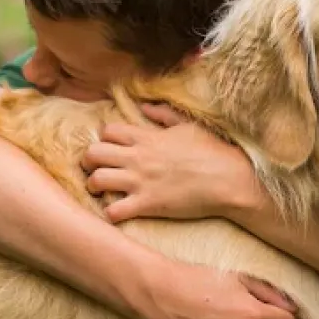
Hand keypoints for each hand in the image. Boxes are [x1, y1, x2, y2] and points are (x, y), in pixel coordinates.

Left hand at [82, 104, 260, 223]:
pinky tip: (119, 212)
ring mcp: (141, 181)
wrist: (230, 180)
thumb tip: (145, 106)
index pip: (107, 131)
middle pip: (92, 153)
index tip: (112, 148)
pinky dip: (110, 213)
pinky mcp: (147, 204)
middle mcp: (138, 157)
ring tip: (102, 191)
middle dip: (89, 162)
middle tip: (96, 169)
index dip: (104, 139)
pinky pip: (113, 211)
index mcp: (147, 137)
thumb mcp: (188, 126)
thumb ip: (164, 115)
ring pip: (95, 181)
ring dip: (94, 187)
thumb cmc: (213, 151)